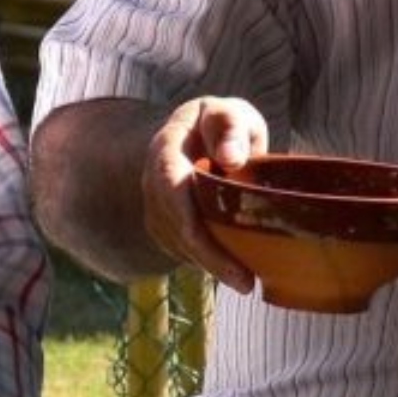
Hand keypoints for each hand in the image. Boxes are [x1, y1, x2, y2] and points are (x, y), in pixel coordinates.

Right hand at [140, 96, 269, 293]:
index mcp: (165, 152)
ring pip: (177, 244)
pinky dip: (206, 261)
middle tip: (245, 283)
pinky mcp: (162, 225)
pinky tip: (233, 268)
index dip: (194, 226)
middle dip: (209, 258)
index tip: (220, 247)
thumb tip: (232, 160)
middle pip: (174, 228)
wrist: (196, 135)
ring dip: (210, 265)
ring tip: (246, 279)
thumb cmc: (220, 125)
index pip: (171, 193)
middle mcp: (151, 183)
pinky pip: (181, 249)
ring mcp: (154, 207)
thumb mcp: (228, 113)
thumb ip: (229, 127)